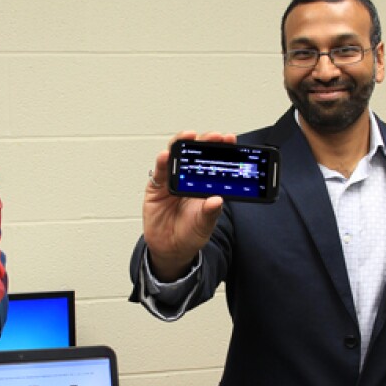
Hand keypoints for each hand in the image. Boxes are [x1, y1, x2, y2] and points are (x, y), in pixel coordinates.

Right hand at [144, 131, 235, 280]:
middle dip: (204, 141)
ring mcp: (172, 181)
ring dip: (181, 144)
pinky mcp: (156, 187)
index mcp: (205, 185)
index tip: (229, 139)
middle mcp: (188, 179)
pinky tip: (166, 156)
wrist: (169, 249)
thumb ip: (210, 213)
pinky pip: (159, 172)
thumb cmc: (189, 235)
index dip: (221, 148)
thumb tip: (217, 201)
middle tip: (213, 136)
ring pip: (176, 156)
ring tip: (188, 136)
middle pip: (195, 153)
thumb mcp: (204, 226)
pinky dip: (162, 162)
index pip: (214, 161)